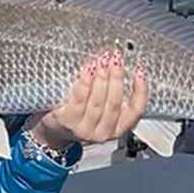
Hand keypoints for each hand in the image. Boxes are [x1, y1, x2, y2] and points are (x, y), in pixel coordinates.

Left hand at [31, 50, 147, 151]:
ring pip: (98, 102)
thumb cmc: (78, 113)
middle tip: (116, 59)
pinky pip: (79, 100)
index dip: (140, 91)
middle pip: (114, 103)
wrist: (53, 127)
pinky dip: (85, 83)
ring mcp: (84, 129)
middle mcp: (102, 133)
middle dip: (117, 78)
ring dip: (102, 78)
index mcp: (116, 129)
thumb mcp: (101, 109)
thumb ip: (112, 93)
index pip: (135, 111)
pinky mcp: (67, 121)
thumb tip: (119, 63)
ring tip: (102, 61)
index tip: (139, 72)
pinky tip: (88, 71)